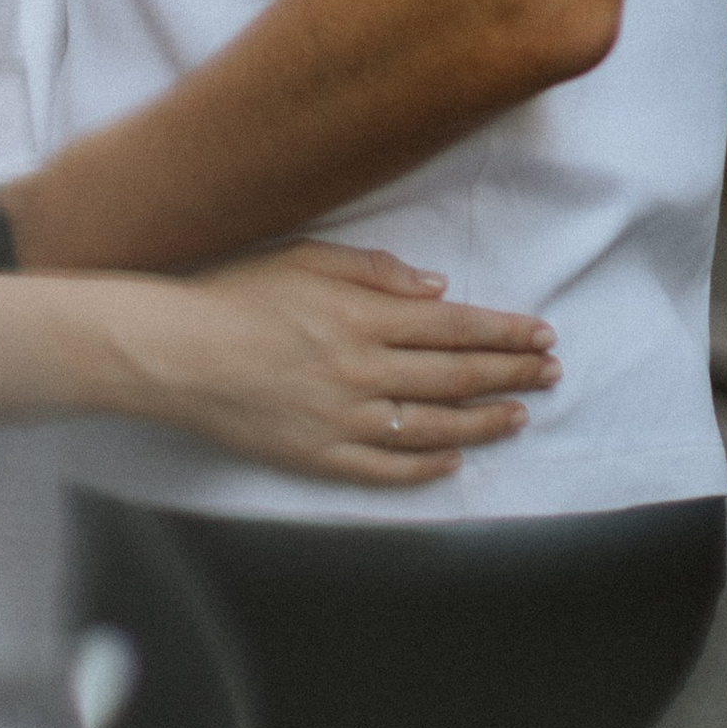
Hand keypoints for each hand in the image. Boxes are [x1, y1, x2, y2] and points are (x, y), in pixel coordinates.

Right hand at [129, 238, 558, 488]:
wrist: (174, 353)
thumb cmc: (235, 295)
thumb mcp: (304, 258)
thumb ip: (374, 271)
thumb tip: (438, 289)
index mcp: (361, 317)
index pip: (454, 327)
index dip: (504, 332)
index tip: (542, 334)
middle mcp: (364, 370)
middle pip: (456, 375)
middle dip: (511, 373)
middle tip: (551, 373)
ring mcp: (345, 420)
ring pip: (435, 427)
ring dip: (485, 422)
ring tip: (519, 416)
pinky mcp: (321, 456)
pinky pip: (388, 469)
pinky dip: (427, 468)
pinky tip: (454, 462)